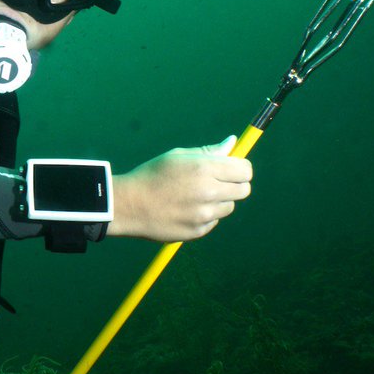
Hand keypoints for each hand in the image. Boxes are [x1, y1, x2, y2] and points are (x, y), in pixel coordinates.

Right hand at [108, 135, 251, 240]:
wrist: (129, 205)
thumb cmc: (152, 175)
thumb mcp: (178, 156)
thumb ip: (209, 151)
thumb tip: (232, 142)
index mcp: (204, 169)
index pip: (245, 170)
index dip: (240, 168)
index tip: (231, 168)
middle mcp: (208, 192)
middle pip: (244, 190)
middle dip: (235, 184)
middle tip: (216, 182)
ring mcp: (204, 214)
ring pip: (229, 206)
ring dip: (219, 201)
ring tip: (194, 196)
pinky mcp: (198, 231)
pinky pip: (213, 221)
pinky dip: (205, 215)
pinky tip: (185, 209)